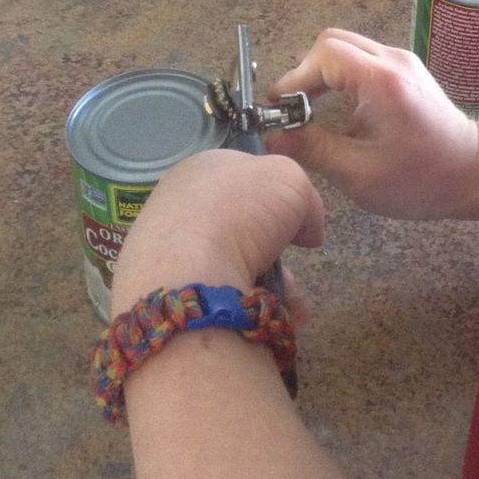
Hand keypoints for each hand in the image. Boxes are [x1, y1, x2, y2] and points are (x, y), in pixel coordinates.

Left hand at [111, 148, 325, 315]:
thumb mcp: (291, 180)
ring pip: (234, 264)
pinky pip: (221, 295)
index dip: (276, 194)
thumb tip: (308, 232)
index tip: (297, 218)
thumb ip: (307, 199)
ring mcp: (169, 250)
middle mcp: (180, 205)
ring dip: (271, 281)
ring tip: (291, 299)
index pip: (244, 176)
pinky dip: (250, 303)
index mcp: (201, 168)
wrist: (190, 273)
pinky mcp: (169, 292)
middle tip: (292, 261)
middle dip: (274, 247)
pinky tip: (271, 311)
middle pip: (242, 224)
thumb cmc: (240, 210)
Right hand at [266, 29, 478, 219]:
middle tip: (293, 108)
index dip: (294, 77)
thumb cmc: (422, 180)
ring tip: (309, 110)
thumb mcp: (359, 174)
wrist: (477, 171)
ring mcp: (402, 61)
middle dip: (305, 72)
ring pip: (347, 47)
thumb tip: (274, 135)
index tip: (280, 108)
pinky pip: (362, 59)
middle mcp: (392, 60)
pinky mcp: (406, 70)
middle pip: (332, 42)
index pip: (324, 54)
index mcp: (381, 81)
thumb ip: (313, 149)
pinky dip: (340, 76)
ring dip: (322, 73)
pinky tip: (337, 110)